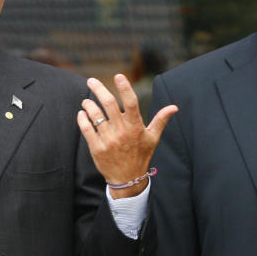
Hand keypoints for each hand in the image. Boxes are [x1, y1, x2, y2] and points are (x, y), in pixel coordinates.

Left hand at [77, 75, 177, 197]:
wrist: (128, 179)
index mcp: (136, 127)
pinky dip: (82, 118)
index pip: (131, 102)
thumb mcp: (153, 138)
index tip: (118, 76)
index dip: (125, 88)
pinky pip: (86, 128)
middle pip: (109, 104)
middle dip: (98, 89)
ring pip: (95, 115)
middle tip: (91, 81)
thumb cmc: (141, 155)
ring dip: (88, 104)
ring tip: (87, 101)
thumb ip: (161, 120)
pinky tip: (82, 113)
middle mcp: (122, 132)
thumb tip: (174, 107)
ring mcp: (108, 140)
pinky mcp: (96, 148)